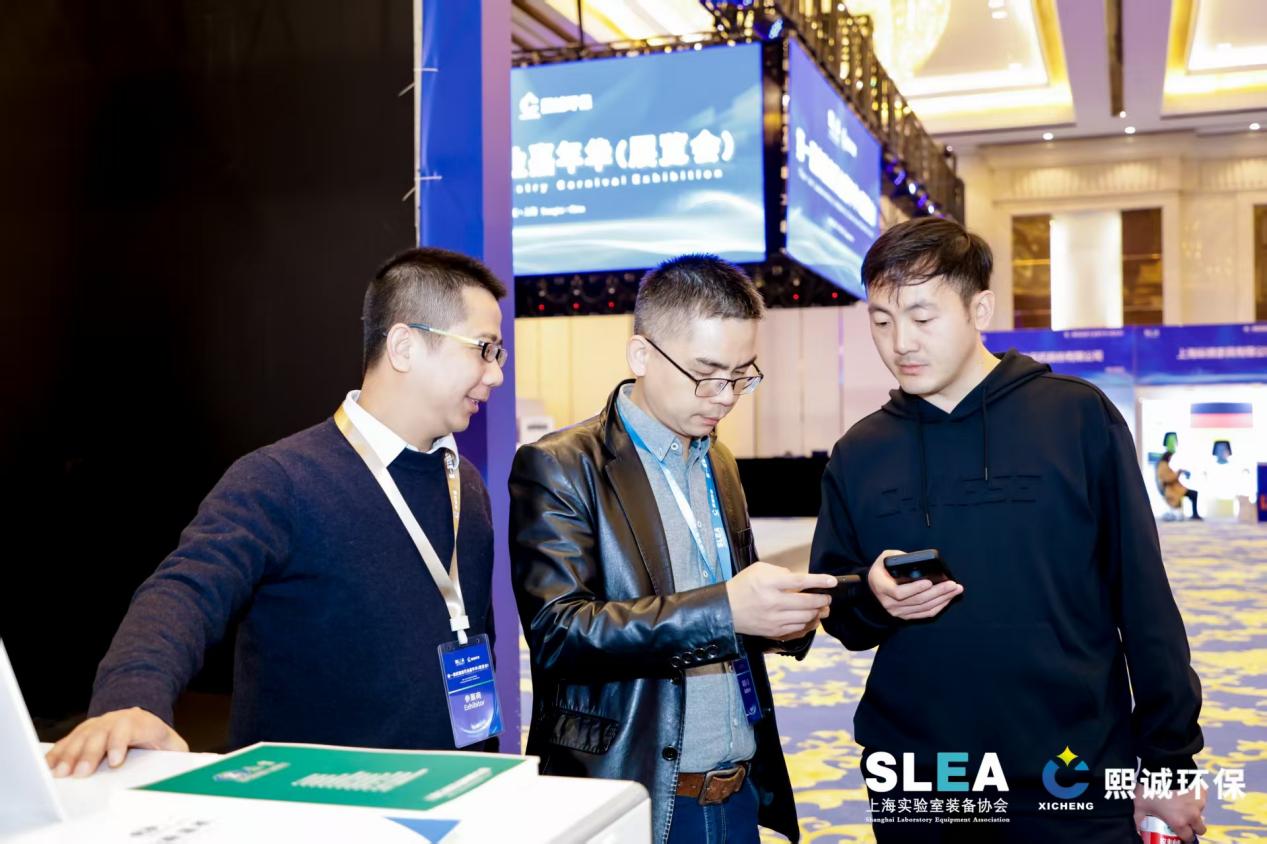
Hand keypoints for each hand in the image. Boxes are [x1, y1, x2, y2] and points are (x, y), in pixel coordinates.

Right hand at [45, 707, 187, 777]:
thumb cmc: (157, 738)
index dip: (119, 743)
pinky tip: (49, 764)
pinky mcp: (84, 732)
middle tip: (81, 773)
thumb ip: (177, 752)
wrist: (142, 720)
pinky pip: (69, 740)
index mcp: (141, 722)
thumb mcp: (172, 743)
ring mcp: (99, 724)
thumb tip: (186, 762)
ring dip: (70, 755)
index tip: (114, 761)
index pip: (129, 728)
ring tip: (61, 772)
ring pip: (82, 736)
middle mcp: (116, 720)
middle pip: (101, 733)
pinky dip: (58, 752)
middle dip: (90, 754)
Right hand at [726, 562, 835, 638]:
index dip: (819, 581)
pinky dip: (808, 623)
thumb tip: (799, 579)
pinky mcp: (774, 631)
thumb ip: (781, 571)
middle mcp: (773, 602)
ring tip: (821, 608)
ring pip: (805, 618)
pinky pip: (798, 629)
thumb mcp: (758, 569)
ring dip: (817, 612)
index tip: (832, 581)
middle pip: (807, 602)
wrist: (726, 609)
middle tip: (827, 597)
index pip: (800, 582)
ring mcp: (774, 619)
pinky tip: (810, 618)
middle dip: (822, 599)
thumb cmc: (743, 586)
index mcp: (769, 584)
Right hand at [868, 550, 962, 619]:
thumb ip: (898, 557)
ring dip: (942, 599)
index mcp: (882, 588)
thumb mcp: (884, 559)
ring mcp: (898, 612)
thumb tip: (918, 559)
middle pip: (917, 601)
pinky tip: (948, 599)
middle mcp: (890, 603)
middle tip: (953, 584)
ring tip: (955, 590)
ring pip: (924, 608)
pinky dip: (939, 607)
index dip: (915, 588)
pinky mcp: (906, 616)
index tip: (929, 581)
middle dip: (938, 592)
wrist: (873, 588)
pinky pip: (925, 614)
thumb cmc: (881, 570)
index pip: (899, 592)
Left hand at [1134, 787, 1205, 841]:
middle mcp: (1193, 815)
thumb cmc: (1150, 788)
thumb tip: (1137, 830)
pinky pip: (1201, 798)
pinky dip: (1194, 797)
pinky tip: (1183, 790)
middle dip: (1194, 828)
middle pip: (1200, 829)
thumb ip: (1138, 819)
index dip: (1185, 839)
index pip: (1188, 838)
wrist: (1164, 767)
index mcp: (1179, 822)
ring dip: (1194, 811)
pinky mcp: (1203, 791)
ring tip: (1180, 801)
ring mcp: (1200, 803)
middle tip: (1184, 821)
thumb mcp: (1140, 804)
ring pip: (1200, 812)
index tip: (1181, 836)